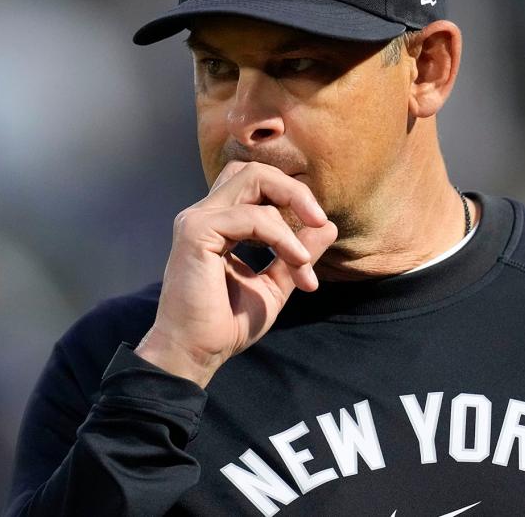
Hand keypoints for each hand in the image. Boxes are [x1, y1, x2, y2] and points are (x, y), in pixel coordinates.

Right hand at [135, 161, 337, 387]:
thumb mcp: (275, 284)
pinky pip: (251, 217)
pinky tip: (296, 261)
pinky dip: (281, 236)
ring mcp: (197, 219)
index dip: (290, 197)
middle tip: (319, 220)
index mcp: (218, 222)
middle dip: (294, 190)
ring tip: (304, 259)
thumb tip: (328, 225)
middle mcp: (204, 213)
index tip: (318, 230)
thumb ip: (297, 253)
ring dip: (292, 215)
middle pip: (254, 170)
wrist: (196, 353)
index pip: (256, 182)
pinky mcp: (196, 232)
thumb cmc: (226, 323)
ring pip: (254, 181)